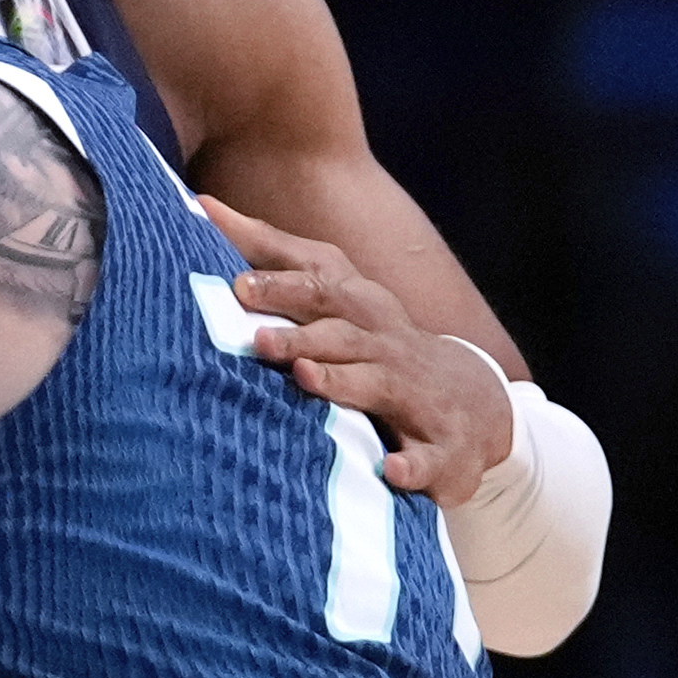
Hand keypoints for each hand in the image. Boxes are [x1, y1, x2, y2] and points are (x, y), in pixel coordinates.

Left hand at [200, 196, 514, 504]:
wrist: (474, 402)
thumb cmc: (378, 343)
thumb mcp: (336, 297)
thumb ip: (273, 255)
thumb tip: (203, 207)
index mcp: (360, 308)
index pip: (320, 285)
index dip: (282, 284)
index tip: (237, 285)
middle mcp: (388, 345)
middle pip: (341, 332)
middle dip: (301, 334)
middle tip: (257, 338)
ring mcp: (417, 395)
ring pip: (375, 384)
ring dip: (340, 382)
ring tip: (306, 378)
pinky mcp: (441, 448)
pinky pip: (426, 458)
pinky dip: (410, 464)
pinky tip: (389, 470)